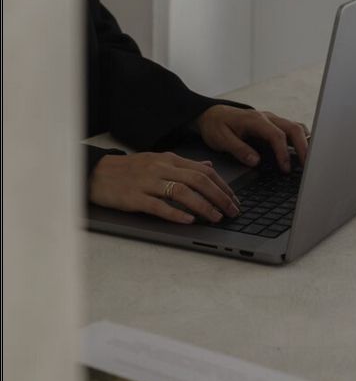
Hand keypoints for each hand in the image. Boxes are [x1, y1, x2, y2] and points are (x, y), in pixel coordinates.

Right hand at [88, 151, 240, 223]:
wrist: (96, 173)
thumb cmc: (129, 169)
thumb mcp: (158, 160)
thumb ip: (184, 164)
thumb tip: (208, 165)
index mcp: (168, 159)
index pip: (203, 170)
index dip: (222, 185)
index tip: (234, 199)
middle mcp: (160, 168)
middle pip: (198, 181)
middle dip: (219, 197)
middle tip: (232, 211)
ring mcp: (147, 182)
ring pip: (182, 193)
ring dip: (203, 206)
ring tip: (216, 218)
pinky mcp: (134, 198)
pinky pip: (158, 206)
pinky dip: (176, 214)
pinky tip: (189, 221)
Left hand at [195, 106, 308, 171]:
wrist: (212, 114)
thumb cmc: (216, 126)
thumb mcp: (221, 139)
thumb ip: (239, 149)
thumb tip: (256, 161)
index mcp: (255, 120)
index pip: (277, 136)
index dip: (283, 153)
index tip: (285, 169)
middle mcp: (267, 118)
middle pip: (293, 128)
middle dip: (303, 147)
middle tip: (308, 166)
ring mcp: (272, 120)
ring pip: (296, 127)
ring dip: (305, 143)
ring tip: (310, 161)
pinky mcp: (273, 125)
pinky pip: (292, 129)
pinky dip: (301, 139)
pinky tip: (304, 152)